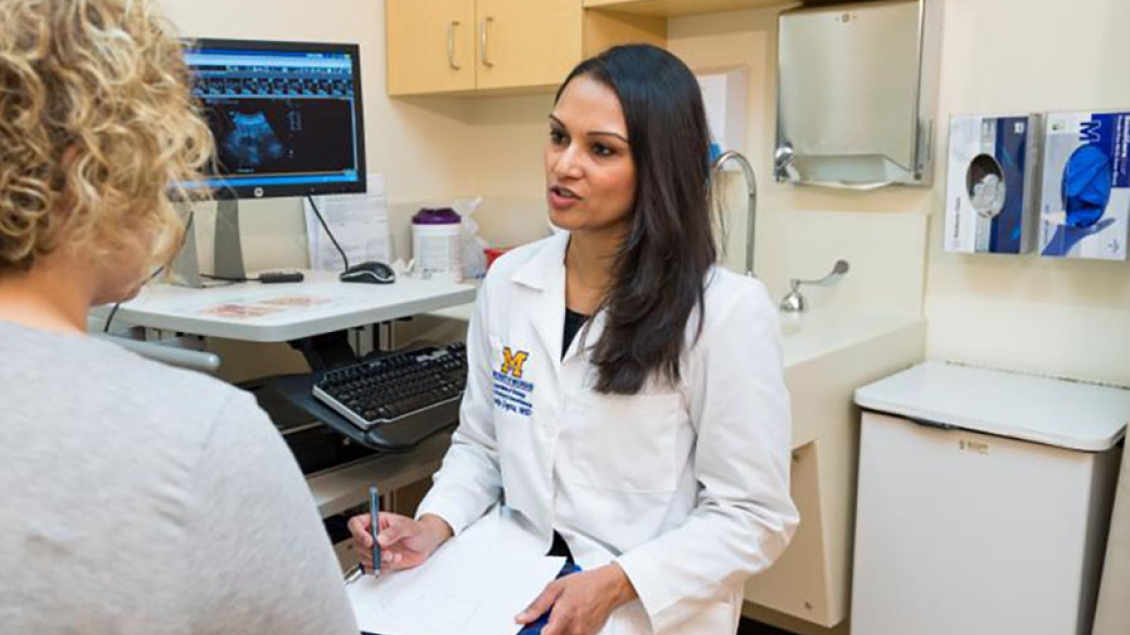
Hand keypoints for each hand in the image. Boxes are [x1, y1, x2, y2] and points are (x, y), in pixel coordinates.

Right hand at [347, 512, 452, 572]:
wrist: (427, 543)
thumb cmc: (418, 530)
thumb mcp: (409, 526)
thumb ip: (394, 531)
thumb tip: (379, 539)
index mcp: (377, 521)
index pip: (356, 523)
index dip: (358, 533)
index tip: (370, 541)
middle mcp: (373, 534)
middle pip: (358, 544)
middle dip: (373, 552)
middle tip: (388, 553)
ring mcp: (375, 548)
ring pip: (364, 557)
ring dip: (378, 561)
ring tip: (394, 556)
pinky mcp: (379, 560)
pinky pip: (370, 568)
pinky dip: (380, 568)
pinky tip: (393, 562)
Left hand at [515, 563, 637, 634]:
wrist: (609, 587)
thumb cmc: (586, 584)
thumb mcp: (555, 587)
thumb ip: (537, 606)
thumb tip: (521, 618)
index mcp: (564, 616)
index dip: (533, 634)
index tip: (528, 630)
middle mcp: (574, 629)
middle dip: (544, 631)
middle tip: (544, 621)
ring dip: (555, 631)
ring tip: (558, 618)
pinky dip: (566, 631)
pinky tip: (567, 621)